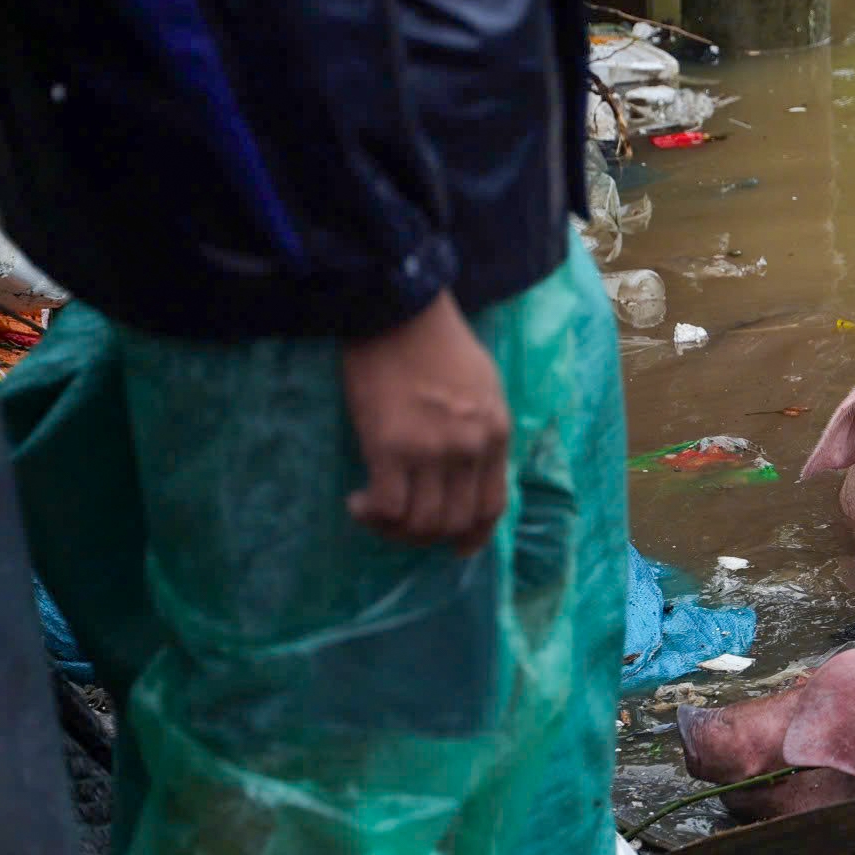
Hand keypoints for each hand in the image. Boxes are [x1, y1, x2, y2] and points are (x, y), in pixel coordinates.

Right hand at [341, 294, 510, 554]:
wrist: (398, 308)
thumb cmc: (436, 340)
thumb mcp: (483, 385)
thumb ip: (482, 427)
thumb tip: (469, 465)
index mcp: (496, 433)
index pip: (492, 506)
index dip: (473, 535)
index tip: (455, 547)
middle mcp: (471, 449)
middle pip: (455, 521)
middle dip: (427, 536)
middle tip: (400, 525)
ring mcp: (432, 451)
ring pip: (422, 523)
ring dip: (396, 530)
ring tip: (375, 514)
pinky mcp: (390, 446)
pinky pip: (387, 508)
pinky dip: (372, 516)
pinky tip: (358, 503)